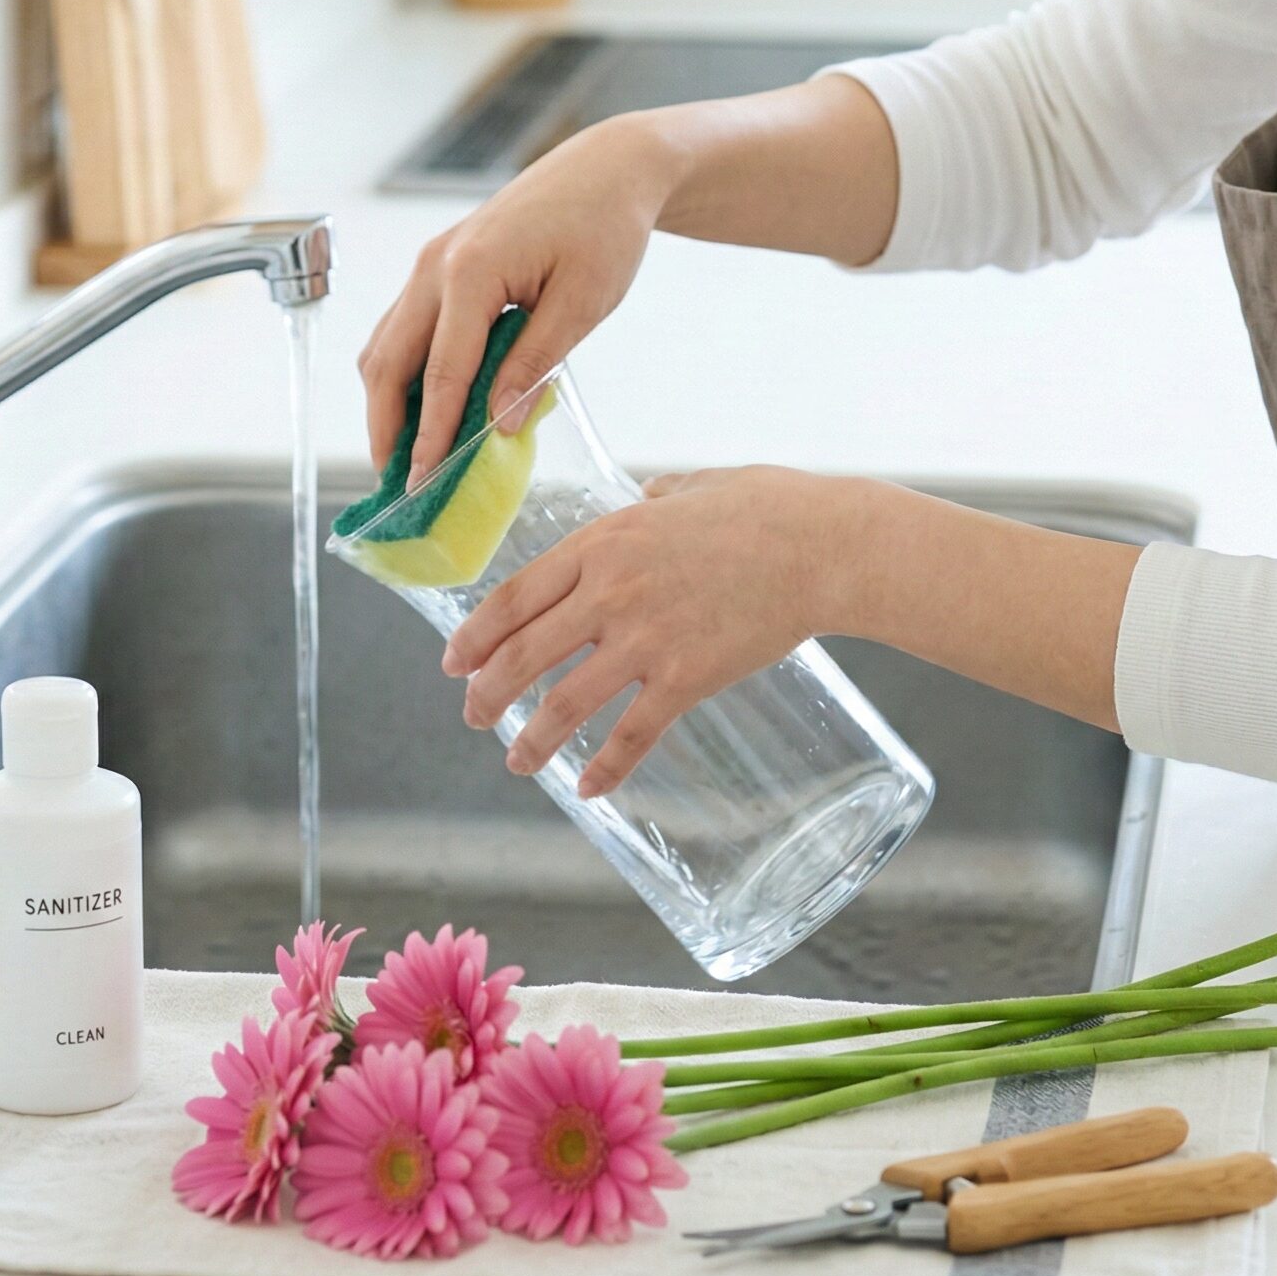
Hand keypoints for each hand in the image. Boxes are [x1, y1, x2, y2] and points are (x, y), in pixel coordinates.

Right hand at [358, 114, 677, 486]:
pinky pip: (406, 328)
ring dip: (389, 403)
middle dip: (386, 427)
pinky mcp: (440, 266)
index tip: (423, 484)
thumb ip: (535, 363)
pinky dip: (405, 374)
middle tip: (396, 485)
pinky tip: (425, 410)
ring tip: (405, 457)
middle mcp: (435, 266)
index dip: (430, 435)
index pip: (441, 372)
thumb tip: (499, 425)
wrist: (608, 168)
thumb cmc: (606, 227)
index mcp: (471, 272)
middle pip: (388, 362)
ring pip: (386, 346)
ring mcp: (431, 263)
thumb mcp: (583, 303)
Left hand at [439, 465, 853, 799]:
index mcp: (601, 544)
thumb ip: (659, 495)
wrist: (823, 546)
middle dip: (487, 695)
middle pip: (522, 656)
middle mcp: (610, 593)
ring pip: (564, 704)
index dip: (473, 637)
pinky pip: (631, 734)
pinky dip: (605, 768)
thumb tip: (652, 492)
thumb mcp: (691, 487)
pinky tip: (588, 788)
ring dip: (531, 741)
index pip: (512, 598)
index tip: (453, 663)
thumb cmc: (765, 507)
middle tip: (474, 717)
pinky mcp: (687, 678)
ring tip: (518, 763)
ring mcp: (646, 639)